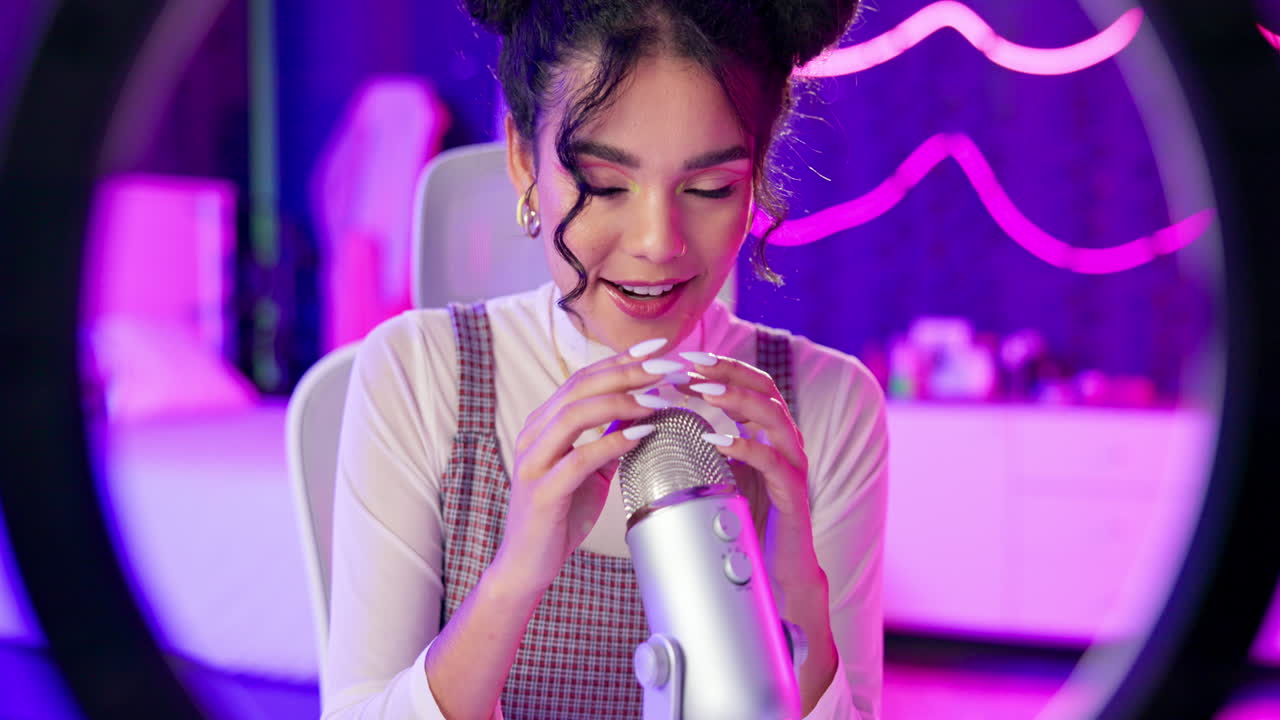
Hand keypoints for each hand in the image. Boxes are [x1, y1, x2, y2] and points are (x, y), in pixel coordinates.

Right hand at [493, 339, 681, 592]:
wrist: (527, 564)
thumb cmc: (560, 515)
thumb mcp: (590, 470)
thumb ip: (609, 439)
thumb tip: (645, 411)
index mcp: (543, 425)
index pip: (582, 379)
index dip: (619, 361)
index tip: (656, 350)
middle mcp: (534, 435)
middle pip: (580, 388)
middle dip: (626, 373)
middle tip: (666, 365)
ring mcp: (534, 462)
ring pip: (575, 414)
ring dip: (622, 402)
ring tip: (660, 398)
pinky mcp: (542, 491)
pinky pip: (579, 457)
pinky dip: (613, 442)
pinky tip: (642, 434)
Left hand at [678, 352, 839, 711]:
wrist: (775, 575)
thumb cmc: (743, 523)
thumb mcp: (716, 478)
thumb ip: (695, 451)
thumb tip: (648, 427)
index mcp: (766, 434)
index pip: (747, 384)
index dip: (718, 367)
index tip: (682, 357)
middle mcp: (785, 442)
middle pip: (763, 388)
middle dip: (726, 372)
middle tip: (689, 364)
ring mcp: (793, 466)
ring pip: (773, 417)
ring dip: (736, 400)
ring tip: (702, 391)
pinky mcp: (794, 494)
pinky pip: (774, 461)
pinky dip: (746, 446)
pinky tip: (718, 439)